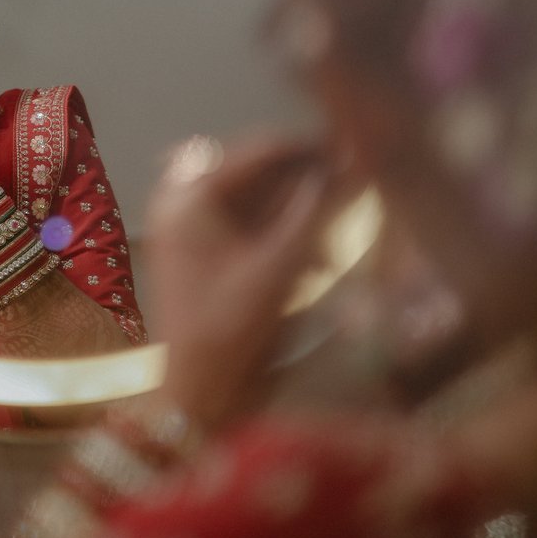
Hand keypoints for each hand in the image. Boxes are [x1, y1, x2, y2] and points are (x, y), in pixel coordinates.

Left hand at [146, 132, 346, 429]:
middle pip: (255, 172)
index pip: (258, 151)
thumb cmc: (231, 327)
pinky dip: (279, 235)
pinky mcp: (198, 250)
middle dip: (304, 183)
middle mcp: (181, 199)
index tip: (355, 146)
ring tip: (337, 234)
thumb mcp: (279, 265)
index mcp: (191, 195)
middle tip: (353, 184)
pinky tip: (315, 260)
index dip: (309, 148)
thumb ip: (312, 209)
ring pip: (253, 199)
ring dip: (296, 212)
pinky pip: (245, 225)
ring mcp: (186, 225)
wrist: (196, 391)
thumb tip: (347, 164)